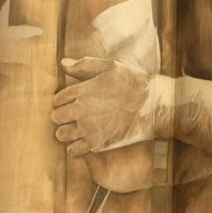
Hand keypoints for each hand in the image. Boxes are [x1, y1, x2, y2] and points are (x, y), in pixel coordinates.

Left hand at [53, 57, 172, 154]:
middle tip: (70, 117)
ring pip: (62, 134)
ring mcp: (89, 128)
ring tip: (74, 130)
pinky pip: (74, 150)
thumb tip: (63, 63)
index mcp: (83, 90)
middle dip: (61, 117)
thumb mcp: (112, 66)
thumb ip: (85, 65)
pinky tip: (82, 142)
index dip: (62, 101)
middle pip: (57, 117)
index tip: (68, 103)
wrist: (154, 106)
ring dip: (65, 132)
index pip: (58, 99)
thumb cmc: (135, 83)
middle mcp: (82, 110)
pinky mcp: (98, 143)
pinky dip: (74, 147)